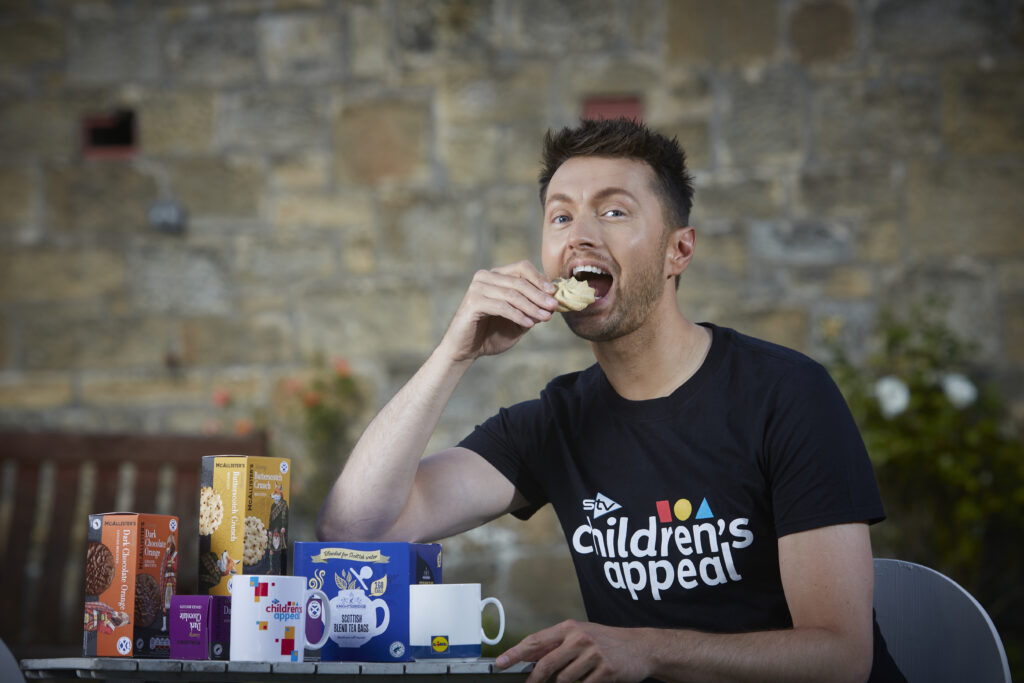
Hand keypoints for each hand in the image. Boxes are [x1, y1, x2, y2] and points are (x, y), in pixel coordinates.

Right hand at [440, 261, 557, 361]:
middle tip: (553, 307)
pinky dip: (517, 315)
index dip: (540, 278)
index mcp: (496, 276)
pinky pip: (501, 306)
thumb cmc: (491, 334)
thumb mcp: (518, 321)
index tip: (554, 293)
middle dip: (539, 295)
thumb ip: (532, 309)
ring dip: (531, 306)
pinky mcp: (472, 302)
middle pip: (518, 281)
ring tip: (545, 317)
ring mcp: (477, 288)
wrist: (466, 350)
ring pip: (511, 294)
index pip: (522, 268)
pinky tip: (529, 324)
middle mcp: (485, 277)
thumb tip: (552, 301)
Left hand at [496, 620, 653, 682]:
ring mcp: (593, 654)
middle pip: (546, 664)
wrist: (640, 647)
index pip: (536, 641)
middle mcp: (579, 638)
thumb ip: (556, 645)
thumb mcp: (580, 635)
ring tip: (575, 677)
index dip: (515, 653)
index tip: (500, 663)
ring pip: (563, 679)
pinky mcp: (605, 670)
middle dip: (534, 679)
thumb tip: (527, 655)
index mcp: (570, 628)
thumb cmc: (607, 641)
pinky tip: (589, 680)